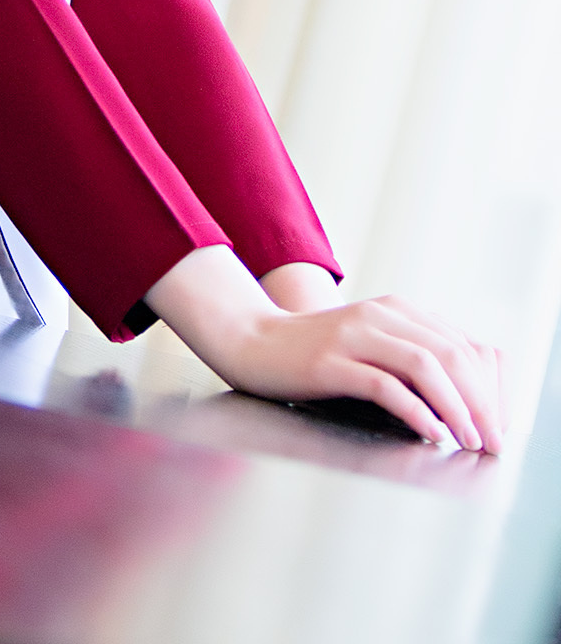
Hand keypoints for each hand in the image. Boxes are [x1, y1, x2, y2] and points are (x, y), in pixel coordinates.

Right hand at [146, 246, 504, 452]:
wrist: (252, 341)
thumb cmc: (314, 352)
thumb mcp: (369, 341)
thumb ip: (410, 355)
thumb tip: (464, 397)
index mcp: (394, 309)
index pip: (461, 344)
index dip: (488, 386)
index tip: (498, 423)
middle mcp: (378, 315)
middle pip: (450, 354)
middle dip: (481, 402)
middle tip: (493, 440)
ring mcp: (353, 335)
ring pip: (424, 366)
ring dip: (455, 407)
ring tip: (467, 440)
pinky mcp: (330, 362)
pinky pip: (384, 385)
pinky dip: (415, 411)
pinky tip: (428, 433)